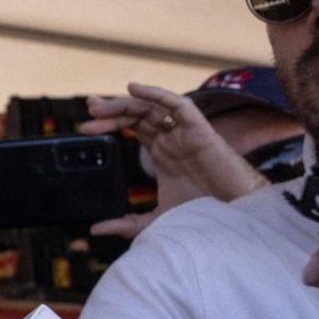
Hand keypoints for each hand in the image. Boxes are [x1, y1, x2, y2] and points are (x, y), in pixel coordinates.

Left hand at [84, 85, 264, 236]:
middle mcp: (172, 138)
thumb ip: (127, 224)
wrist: (234, 216)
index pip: (132, 126)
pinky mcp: (200, 130)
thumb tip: (96, 229)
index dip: (110, 121)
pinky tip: (133, 90)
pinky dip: (156, 94)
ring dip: (124, 103)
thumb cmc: (202, 214)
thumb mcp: (156, 221)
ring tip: (98, 107)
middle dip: (111, 111)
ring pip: (151, 107)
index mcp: (162, 152)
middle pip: (137, 114)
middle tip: (87, 113)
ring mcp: (185, 133)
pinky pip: (178, 105)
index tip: (85, 126)